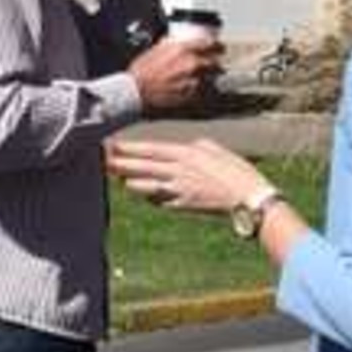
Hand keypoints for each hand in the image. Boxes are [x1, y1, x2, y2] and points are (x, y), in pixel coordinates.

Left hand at [107, 135, 265, 213]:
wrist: (248, 197)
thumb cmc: (236, 171)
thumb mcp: (216, 150)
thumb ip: (196, 147)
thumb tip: (186, 147)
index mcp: (186, 154)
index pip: (151, 150)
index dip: (130, 148)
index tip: (114, 145)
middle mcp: (178, 171)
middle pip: (143, 167)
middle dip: (121, 164)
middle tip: (103, 161)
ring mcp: (179, 190)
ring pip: (147, 186)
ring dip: (131, 182)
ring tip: (118, 178)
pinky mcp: (183, 205)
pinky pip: (161, 201)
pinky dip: (151, 197)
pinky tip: (142, 194)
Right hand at [127, 32, 222, 113]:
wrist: (136, 92)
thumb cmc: (142, 71)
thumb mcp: (157, 49)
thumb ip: (173, 44)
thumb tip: (180, 40)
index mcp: (184, 49)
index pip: (211, 43)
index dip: (216, 45)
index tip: (218, 47)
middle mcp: (193, 63)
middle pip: (215, 62)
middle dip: (214, 63)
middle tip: (211, 64)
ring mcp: (194, 80)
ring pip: (211, 77)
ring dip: (208, 77)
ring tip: (201, 78)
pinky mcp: (193, 95)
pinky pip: (204, 91)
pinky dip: (202, 89)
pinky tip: (192, 88)